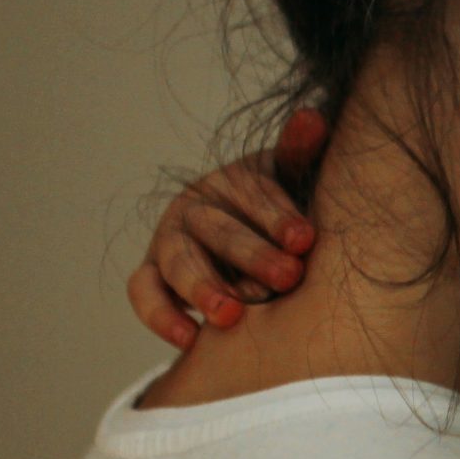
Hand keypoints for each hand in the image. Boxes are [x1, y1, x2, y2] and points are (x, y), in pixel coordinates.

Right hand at [130, 108, 328, 347]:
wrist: (256, 242)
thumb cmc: (283, 213)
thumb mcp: (293, 181)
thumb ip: (299, 154)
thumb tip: (314, 118)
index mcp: (231, 181)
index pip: (251, 194)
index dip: (277, 215)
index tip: (306, 238)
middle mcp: (195, 208)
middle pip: (218, 230)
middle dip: (253, 255)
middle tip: (289, 277)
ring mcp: (170, 243)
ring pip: (178, 263)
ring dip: (204, 289)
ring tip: (232, 316)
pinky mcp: (155, 276)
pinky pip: (145, 294)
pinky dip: (160, 317)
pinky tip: (188, 341)